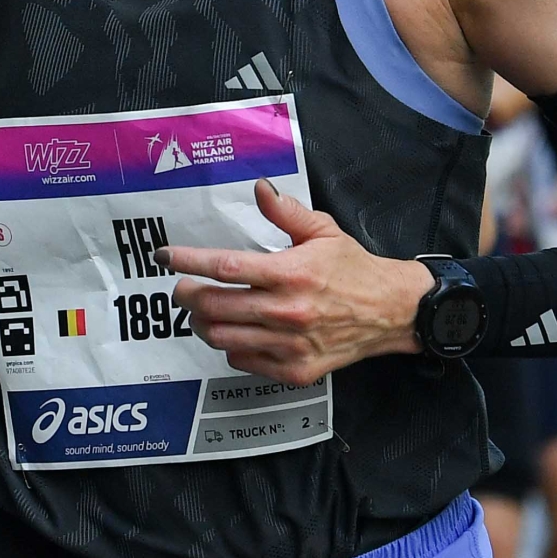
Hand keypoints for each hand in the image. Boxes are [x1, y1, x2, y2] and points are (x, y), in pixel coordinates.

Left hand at [163, 180, 432, 387]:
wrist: (391, 312)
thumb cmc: (354, 269)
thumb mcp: (324, 231)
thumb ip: (286, 212)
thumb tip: (259, 188)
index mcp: (291, 273)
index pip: (226, 267)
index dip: (189, 261)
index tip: (165, 257)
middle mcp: (287, 311)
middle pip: (214, 306)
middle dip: (187, 295)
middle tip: (182, 288)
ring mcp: (290, 345)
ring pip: (222, 337)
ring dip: (202, 323)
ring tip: (202, 310)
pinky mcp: (294, 369)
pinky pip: (243, 360)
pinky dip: (230, 346)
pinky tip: (235, 331)